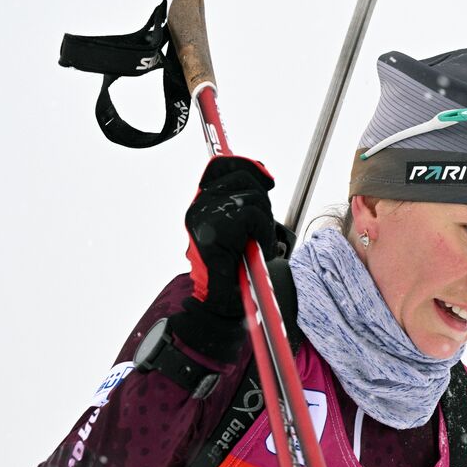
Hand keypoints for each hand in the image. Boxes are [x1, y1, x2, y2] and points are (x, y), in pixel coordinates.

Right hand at [183, 156, 279, 316]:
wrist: (219, 301)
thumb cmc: (232, 267)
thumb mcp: (241, 228)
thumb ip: (245, 202)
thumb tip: (264, 176)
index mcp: (202, 202)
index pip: (222, 165)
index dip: (246, 165)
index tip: (266, 178)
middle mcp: (200, 205)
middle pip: (244, 177)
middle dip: (262, 200)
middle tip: (260, 228)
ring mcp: (206, 215)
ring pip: (253, 198)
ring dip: (264, 222)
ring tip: (257, 242)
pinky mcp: (216, 229)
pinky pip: (254, 217)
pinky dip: (263, 233)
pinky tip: (256, 249)